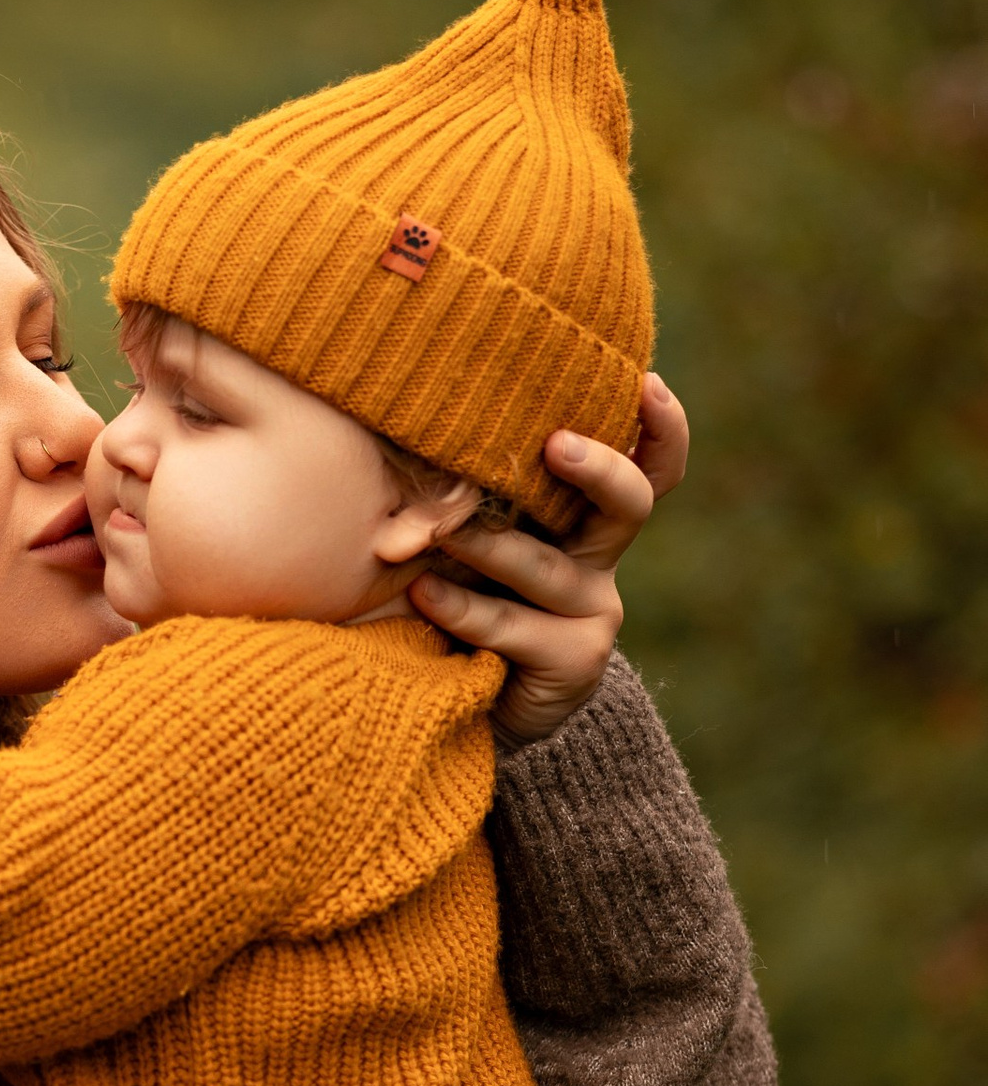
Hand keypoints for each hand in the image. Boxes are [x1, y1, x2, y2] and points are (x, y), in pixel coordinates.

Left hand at [406, 373, 689, 747]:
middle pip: (630, 501)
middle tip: (555, 444)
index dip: (661, 426)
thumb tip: (423, 416)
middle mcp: (599, 557)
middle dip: (598, 468)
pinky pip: (510, 625)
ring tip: (439, 531)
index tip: (648, 382)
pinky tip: (423, 593)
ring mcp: (593, 610)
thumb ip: (470, 491)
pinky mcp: (574, 660)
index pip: (647, 465)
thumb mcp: (468, 537)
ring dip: (488, 545)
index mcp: (585, 515)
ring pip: (545, 566)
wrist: (468, 703)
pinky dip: (462, 608)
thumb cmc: (457, 597)